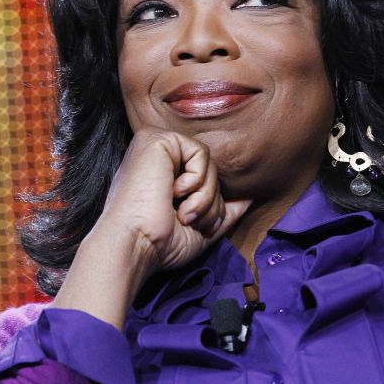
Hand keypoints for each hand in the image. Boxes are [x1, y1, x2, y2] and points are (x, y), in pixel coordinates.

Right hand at [53, 128, 250, 327]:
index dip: (209, 205)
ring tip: (182, 212)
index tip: (189, 225)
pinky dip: (197, 180)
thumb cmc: (159, 244)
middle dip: (210, 202)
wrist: (135, 244)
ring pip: (208, 163)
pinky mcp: (157, 139)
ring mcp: (154, 145)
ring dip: (204, 196)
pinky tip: (174, 192)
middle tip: (188, 219)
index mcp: (160, 175)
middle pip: (209, 171)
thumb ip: (222, 210)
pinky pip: (201, 153)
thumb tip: (249, 198)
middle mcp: (156, 157)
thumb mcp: (199, 228)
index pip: (204, 180)